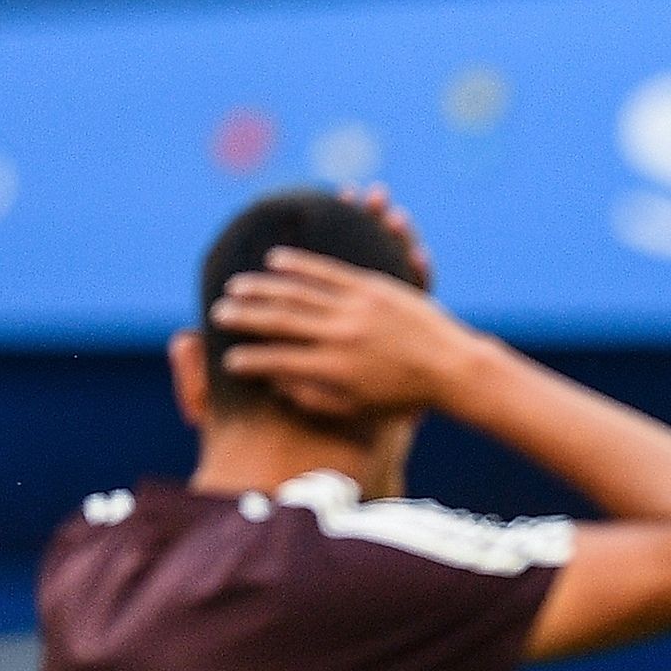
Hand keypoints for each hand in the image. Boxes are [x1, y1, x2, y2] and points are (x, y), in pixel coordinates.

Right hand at [206, 236, 486, 425]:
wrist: (452, 369)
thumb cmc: (402, 398)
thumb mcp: (357, 410)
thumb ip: (313, 399)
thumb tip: (275, 385)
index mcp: (334, 370)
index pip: (276, 362)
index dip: (248, 361)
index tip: (227, 361)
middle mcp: (340, 336)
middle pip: (278, 320)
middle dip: (243, 316)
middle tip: (217, 312)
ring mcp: (355, 308)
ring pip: (297, 291)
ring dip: (261, 286)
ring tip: (236, 285)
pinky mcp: (371, 286)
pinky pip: (327, 270)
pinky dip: (299, 264)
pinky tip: (275, 260)